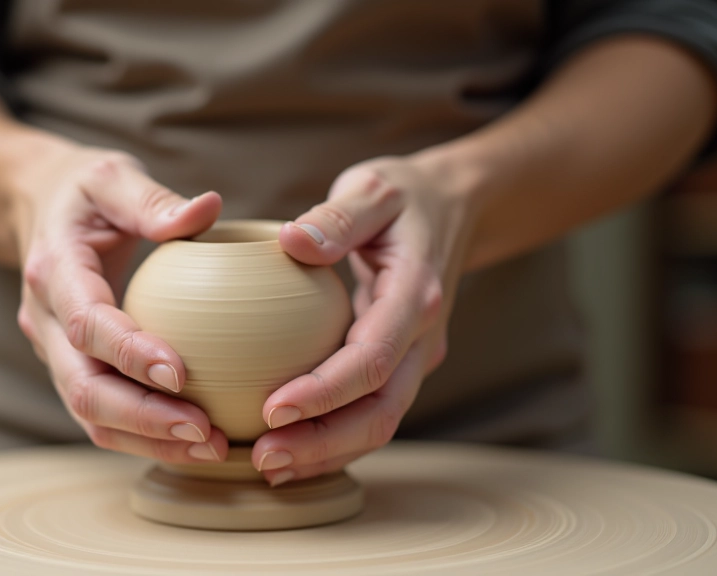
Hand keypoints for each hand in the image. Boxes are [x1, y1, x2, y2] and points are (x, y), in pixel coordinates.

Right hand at [9, 138, 229, 463]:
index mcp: (53, 269)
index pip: (86, 323)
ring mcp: (52, 350)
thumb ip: (152, 199)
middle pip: (83, 388)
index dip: (129, 353)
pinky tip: (192, 440)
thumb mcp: (112, 176)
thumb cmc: (82, 190)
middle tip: (204, 430)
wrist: (34, 207)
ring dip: (147, 438)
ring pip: (89, 414)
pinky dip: (143, 435)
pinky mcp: (69, 367)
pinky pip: (100, 414)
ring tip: (209, 446)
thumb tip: (206, 210)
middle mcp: (43, 320)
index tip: (180, 374)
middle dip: (143, 417)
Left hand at [252, 155, 477, 485]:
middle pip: (380, 410)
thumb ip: (337, 217)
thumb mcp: (372, 189)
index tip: (271, 409)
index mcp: (415, 295)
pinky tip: (289, 447)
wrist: (453, 206)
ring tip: (268, 466)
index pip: (373, 359)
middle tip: (263, 458)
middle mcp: (422, 336)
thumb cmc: (403, 194)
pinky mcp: (402, 364)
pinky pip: (372, 411)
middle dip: (323, 443)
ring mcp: (417, 356)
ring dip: (327, 451)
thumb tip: (291, 241)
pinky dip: (334, 437)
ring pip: (379, 422)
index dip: (324, 392)